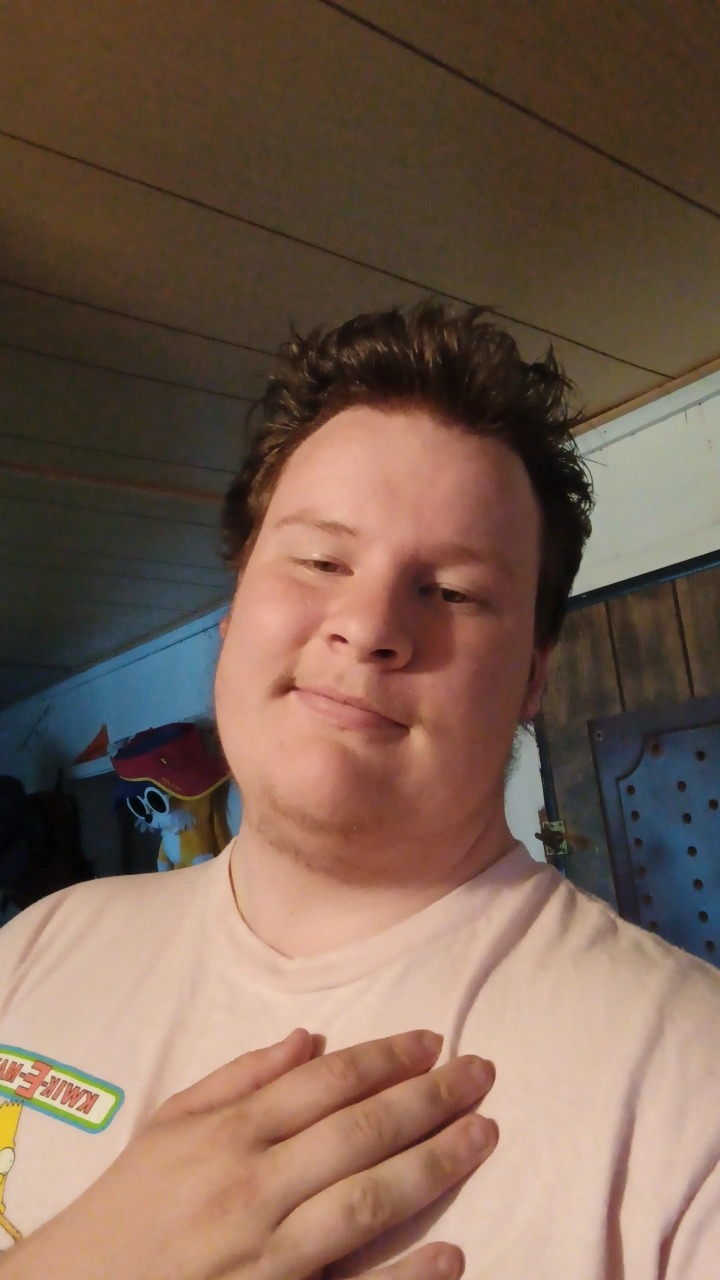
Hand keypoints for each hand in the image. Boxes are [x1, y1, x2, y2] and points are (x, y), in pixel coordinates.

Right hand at [4, 1028, 496, 1279]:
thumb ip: (240, 1078)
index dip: (386, 1057)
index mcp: (229, 1134)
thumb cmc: (131, 1202)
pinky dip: (405, 1275)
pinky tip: (453, 1252)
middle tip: (482, 1074)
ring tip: (484, 1135)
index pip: (326, 1082)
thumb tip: (311, 1037)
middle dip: (428, 1098)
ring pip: (366, 1201)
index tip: (432, 1040)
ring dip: (434, 1165)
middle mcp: (252, 1187)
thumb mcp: (171, 1122)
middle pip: (359, 1132)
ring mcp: (267, 1255)